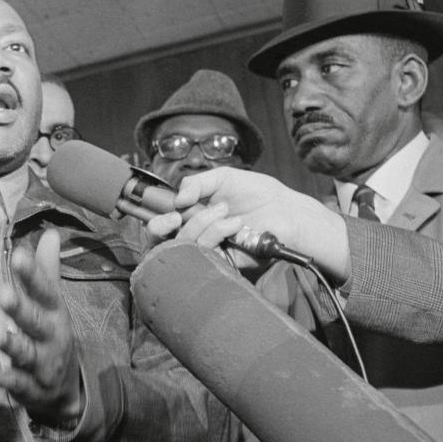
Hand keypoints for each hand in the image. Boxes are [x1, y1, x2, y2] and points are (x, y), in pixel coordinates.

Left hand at [0, 228, 82, 426]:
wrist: (66, 390)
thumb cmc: (52, 336)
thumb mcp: (53, 305)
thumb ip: (47, 271)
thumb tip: (51, 233)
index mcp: (55, 313)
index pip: (44, 290)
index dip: (32, 274)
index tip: (17, 255)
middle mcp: (51, 337)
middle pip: (35, 321)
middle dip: (20, 309)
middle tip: (2, 294)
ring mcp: (42, 364)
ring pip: (26, 352)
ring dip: (10, 344)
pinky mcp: (29, 388)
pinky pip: (16, 383)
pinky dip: (2, 379)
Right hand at [148, 167, 351, 280]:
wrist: (285, 209)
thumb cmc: (257, 194)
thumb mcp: (222, 178)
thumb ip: (196, 183)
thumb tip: (177, 199)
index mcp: (192, 218)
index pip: (161, 229)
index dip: (157, 224)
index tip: (170, 211)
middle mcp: (197, 236)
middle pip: (161, 244)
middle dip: (162, 228)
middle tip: (178, 216)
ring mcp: (209, 250)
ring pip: (184, 245)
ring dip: (203, 223)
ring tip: (227, 211)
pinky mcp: (224, 262)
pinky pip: (206, 254)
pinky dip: (216, 235)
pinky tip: (234, 224)